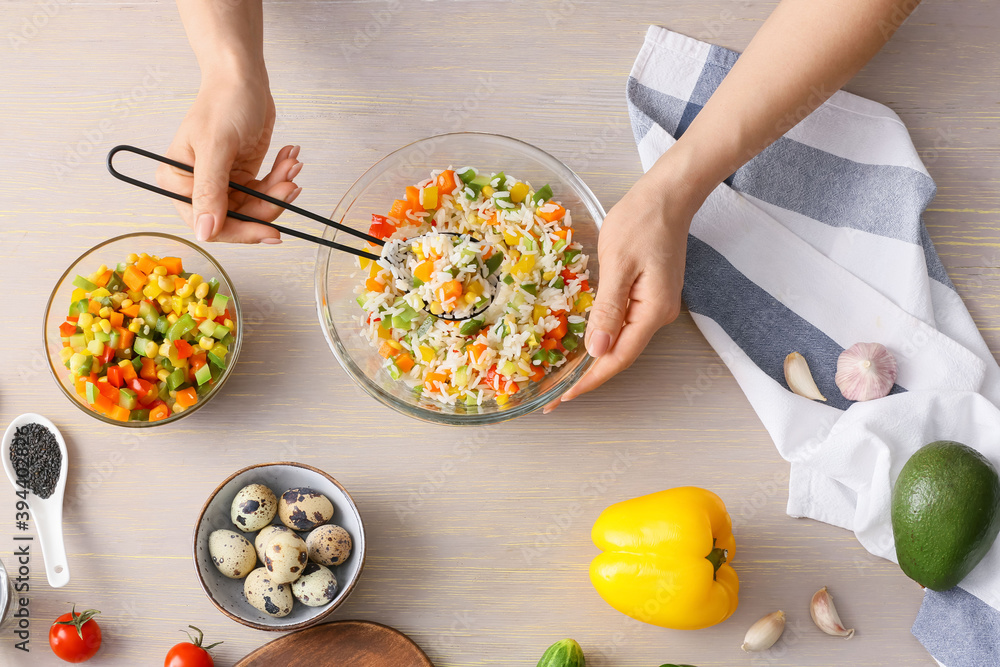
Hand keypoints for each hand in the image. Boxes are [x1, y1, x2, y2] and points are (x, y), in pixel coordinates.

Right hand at [156, 74, 300, 243]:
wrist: (242, 77)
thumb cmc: (224, 102)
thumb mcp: (217, 146)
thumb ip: (209, 191)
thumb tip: (203, 232)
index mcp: (178, 181)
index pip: (209, 224)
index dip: (242, 232)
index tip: (271, 233)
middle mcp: (197, 187)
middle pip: (238, 219)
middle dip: (268, 205)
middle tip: (290, 188)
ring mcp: (222, 183)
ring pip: (256, 207)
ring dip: (278, 189)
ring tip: (291, 166)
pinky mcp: (242, 176)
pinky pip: (265, 191)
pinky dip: (280, 178)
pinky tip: (289, 159)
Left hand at [545, 166, 704, 411]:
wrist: (669, 196)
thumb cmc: (642, 222)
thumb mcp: (618, 264)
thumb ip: (608, 309)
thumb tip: (596, 350)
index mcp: (652, 312)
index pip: (617, 358)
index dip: (589, 381)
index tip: (562, 398)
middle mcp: (657, 315)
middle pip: (619, 356)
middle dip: (587, 376)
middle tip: (552, 393)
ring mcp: (654, 306)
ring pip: (620, 341)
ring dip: (592, 359)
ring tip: (562, 375)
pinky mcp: (648, 295)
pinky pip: (622, 324)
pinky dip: (601, 337)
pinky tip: (582, 344)